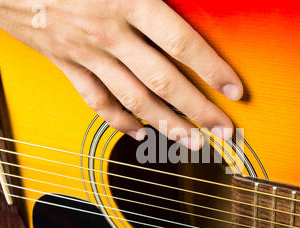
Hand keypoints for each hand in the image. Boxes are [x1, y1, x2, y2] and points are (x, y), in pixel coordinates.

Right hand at [0, 0, 242, 147]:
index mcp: (128, 0)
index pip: (182, 45)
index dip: (212, 70)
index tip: (233, 91)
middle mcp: (110, 33)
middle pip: (164, 81)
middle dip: (198, 110)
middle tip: (223, 131)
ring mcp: (87, 53)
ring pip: (134, 99)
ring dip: (166, 123)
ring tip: (191, 141)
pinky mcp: (66, 64)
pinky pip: (95, 100)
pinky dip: (117, 120)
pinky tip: (137, 132)